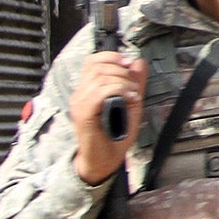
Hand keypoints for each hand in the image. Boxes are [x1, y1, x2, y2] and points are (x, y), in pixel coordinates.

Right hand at [70, 53, 143, 185]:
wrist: (104, 161)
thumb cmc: (115, 135)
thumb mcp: (131, 103)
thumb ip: (134, 83)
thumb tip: (138, 62)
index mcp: (88, 90)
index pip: (92, 61)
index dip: (112, 57)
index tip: (128, 64)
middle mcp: (80, 95)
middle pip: (98, 66)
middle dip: (122, 71)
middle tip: (134, 86)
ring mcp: (80, 104)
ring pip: (100, 77)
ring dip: (122, 81)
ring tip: (133, 94)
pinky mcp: (83, 115)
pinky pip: (99, 93)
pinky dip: (118, 90)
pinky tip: (129, 98)